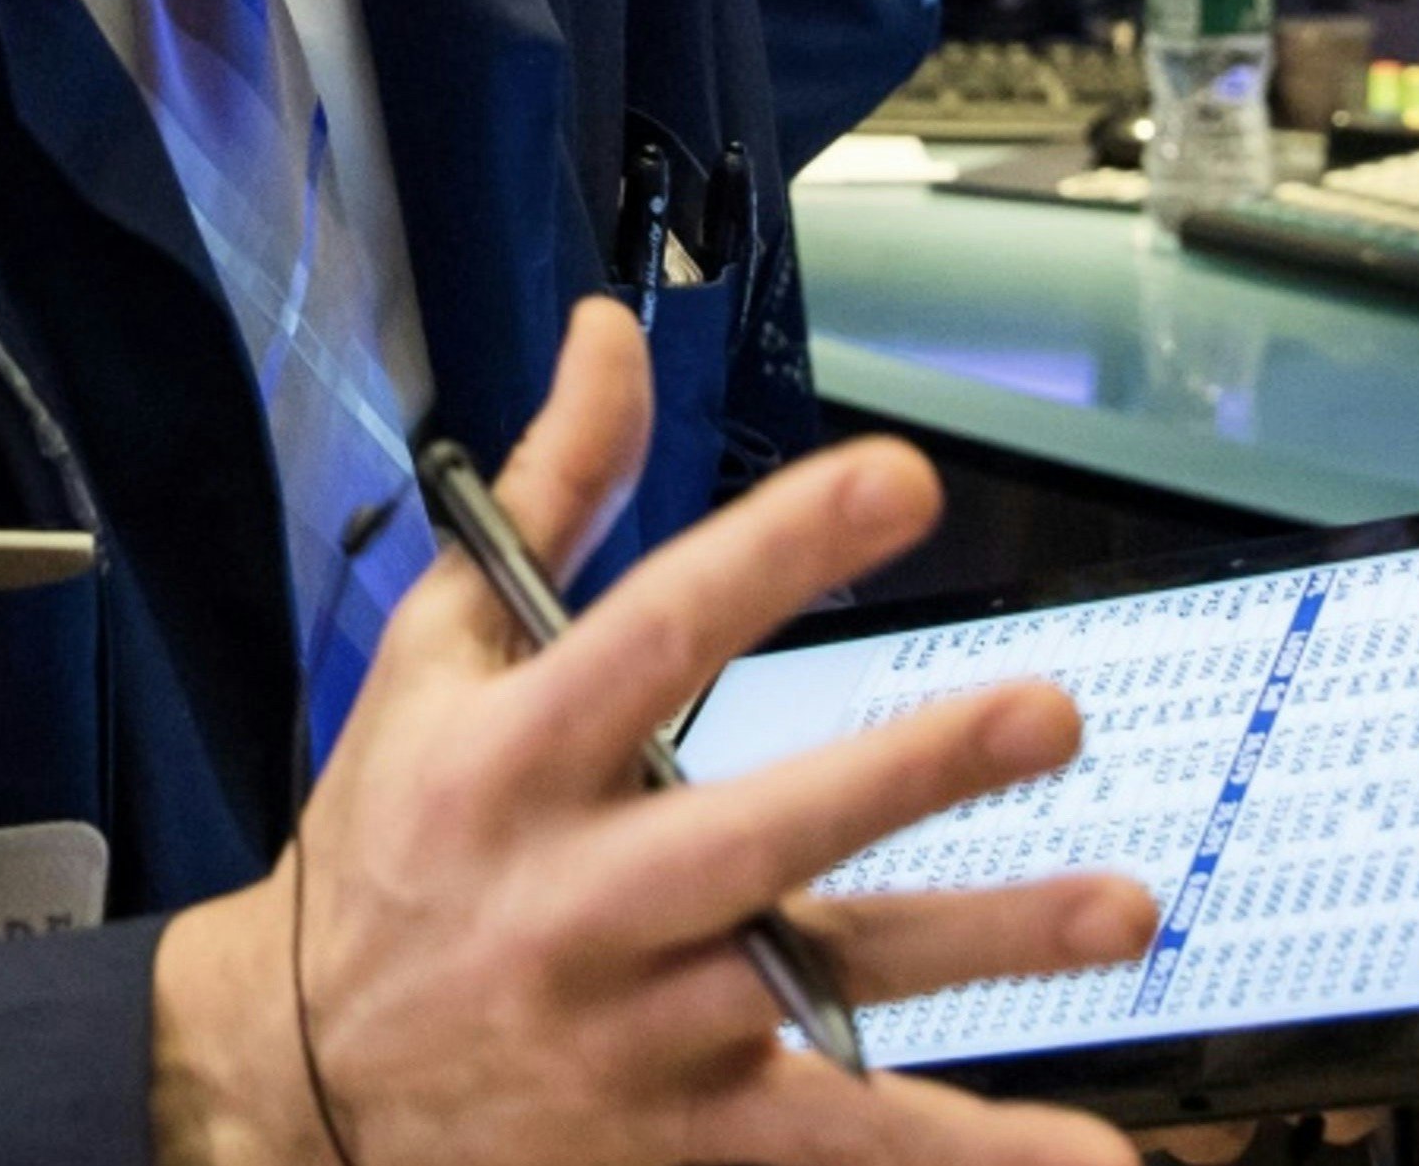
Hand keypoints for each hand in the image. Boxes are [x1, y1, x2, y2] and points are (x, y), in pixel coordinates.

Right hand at [152, 301, 1160, 1165]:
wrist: (297, 1078)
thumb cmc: (388, 839)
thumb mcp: (431, 654)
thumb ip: (549, 493)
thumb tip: (612, 334)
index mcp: (509, 756)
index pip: (654, 632)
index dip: (777, 549)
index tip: (900, 480)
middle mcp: (571, 894)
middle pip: (755, 828)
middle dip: (906, 770)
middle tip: (1045, 713)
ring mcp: (632, 1027)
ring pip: (823, 983)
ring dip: (982, 945)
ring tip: (1121, 910)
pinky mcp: (676, 1136)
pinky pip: (836, 1142)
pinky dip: (962, 1154)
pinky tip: (1084, 1157)